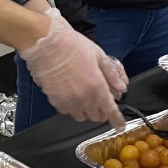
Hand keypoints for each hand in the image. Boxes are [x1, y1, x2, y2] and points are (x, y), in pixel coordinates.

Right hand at [19, 8, 126, 126]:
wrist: (47, 43)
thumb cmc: (72, 45)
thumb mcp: (98, 55)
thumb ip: (111, 74)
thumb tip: (121, 87)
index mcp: (97, 86)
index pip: (111, 111)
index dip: (117, 120)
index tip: (119, 125)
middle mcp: (84, 98)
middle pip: (96, 117)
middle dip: (100, 111)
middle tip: (99, 100)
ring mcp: (68, 101)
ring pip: (81, 116)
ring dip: (85, 110)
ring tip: (83, 96)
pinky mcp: (55, 101)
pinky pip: (66, 111)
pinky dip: (70, 106)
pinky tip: (70, 93)